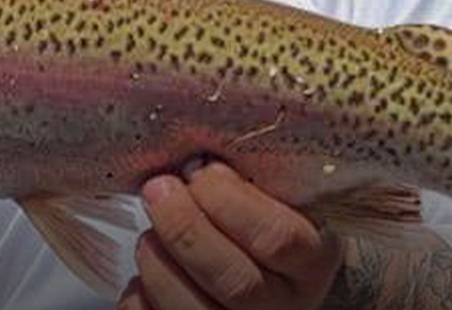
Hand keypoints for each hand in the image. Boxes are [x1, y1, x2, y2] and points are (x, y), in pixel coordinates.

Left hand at [123, 159, 343, 309]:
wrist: (264, 273)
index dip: (230, 201)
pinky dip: (139, 292)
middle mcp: (283, 306)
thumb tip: (198, 156)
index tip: (201, 169)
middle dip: (185, 227)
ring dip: (157, 260)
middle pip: (234, 281)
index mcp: (311, 263)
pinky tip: (152, 263)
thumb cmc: (262, 222)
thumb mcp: (278, 200)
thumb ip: (251, 182)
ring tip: (151, 231)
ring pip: (192, 308)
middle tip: (159, 188)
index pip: (278, 238)